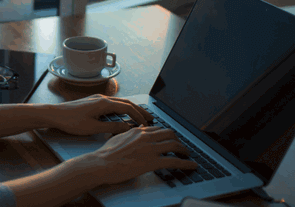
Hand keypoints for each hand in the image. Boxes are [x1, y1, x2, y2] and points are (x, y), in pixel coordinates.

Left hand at [49, 94, 153, 135]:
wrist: (55, 114)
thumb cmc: (71, 121)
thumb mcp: (93, 128)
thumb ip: (111, 128)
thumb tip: (127, 128)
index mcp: (104, 103)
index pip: (127, 108)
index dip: (138, 116)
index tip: (146, 124)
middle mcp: (102, 98)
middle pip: (126, 103)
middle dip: (139, 110)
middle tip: (150, 118)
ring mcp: (97, 99)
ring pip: (119, 102)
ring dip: (131, 109)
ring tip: (140, 117)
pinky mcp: (93, 102)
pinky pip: (112, 104)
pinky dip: (122, 109)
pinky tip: (123, 115)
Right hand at [82, 126, 197, 185]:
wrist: (102, 163)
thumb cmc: (106, 154)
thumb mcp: (118, 137)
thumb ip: (129, 134)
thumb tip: (135, 131)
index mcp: (138, 131)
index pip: (158, 129)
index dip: (166, 134)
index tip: (170, 138)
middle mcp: (146, 137)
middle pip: (169, 133)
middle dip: (178, 139)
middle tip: (181, 146)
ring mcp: (150, 148)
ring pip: (175, 145)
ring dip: (184, 150)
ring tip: (187, 155)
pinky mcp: (153, 161)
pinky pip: (175, 161)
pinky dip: (186, 163)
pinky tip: (191, 165)